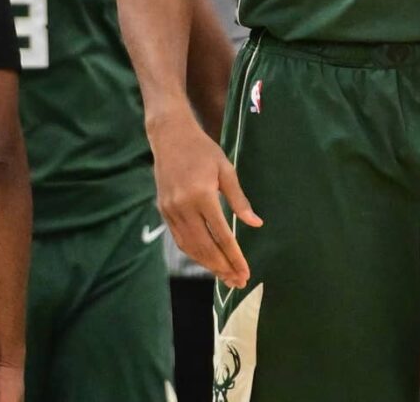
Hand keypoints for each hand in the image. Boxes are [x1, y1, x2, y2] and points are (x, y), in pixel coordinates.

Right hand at [148, 113, 261, 288]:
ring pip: (190, 246)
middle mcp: (183, 207)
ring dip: (208, 264)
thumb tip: (255, 224)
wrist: (170, 138)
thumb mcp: (226, 170)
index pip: (221, 234)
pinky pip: (179, 239)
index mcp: (201, 195)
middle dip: (222, 266)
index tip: (245, 271)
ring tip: (225, 276)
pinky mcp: (164, 212)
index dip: (234, 255)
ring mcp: (170, 211)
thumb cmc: (203, 151)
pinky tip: (206, 261)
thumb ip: (239, 199)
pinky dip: (194, 253)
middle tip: (238, 281)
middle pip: (204, 246)